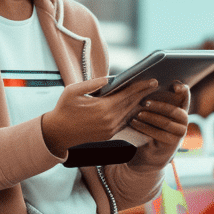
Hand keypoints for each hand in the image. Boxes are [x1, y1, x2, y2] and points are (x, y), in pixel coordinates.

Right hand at [42, 77, 161, 157]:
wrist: (58, 133)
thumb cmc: (63, 109)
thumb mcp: (73, 91)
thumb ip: (92, 83)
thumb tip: (108, 78)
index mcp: (103, 108)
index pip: (127, 95)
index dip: (141, 87)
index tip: (152, 80)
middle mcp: (110, 120)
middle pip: (132, 104)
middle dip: (144, 93)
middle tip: (155, 84)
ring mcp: (110, 129)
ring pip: (130, 114)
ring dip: (139, 103)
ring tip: (147, 93)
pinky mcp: (109, 135)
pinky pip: (124, 122)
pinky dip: (131, 113)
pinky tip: (135, 107)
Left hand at [128, 82, 189, 169]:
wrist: (151, 151)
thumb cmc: (151, 125)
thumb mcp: (153, 111)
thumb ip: (154, 98)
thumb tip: (146, 83)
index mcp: (180, 108)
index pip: (185, 96)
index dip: (182, 90)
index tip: (175, 87)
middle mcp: (184, 120)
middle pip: (174, 111)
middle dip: (159, 105)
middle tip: (144, 102)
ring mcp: (180, 133)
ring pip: (166, 123)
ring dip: (150, 117)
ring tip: (137, 114)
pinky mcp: (172, 143)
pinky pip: (158, 134)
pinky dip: (145, 127)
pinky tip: (134, 123)